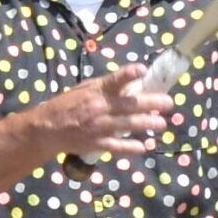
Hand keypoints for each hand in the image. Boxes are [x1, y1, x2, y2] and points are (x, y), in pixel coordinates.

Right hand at [51, 63, 174, 160]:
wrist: (48, 128)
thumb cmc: (69, 104)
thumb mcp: (86, 89)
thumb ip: (108, 87)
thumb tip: (133, 86)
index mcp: (97, 90)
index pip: (115, 80)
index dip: (129, 74)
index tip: (143, 70)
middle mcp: (100, 107)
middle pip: (130, 104)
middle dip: (151, 103)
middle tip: (169, 103)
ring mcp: (99, 126)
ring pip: (128, 125)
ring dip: (147, 124)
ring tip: (162, 124)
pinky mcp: (96, 143)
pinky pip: (117, 146)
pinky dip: (131, 148)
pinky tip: (144, 147)